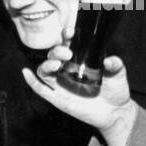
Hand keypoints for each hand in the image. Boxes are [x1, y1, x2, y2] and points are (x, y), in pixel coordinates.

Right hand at [22, 37, 138, 145]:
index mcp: (79, 59)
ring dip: (46, 64)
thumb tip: (109, 60)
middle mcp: (67, 69)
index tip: (70, 32)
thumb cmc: (115, 90)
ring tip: (57, 65)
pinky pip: (40, 89)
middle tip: (67, 53)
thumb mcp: (119, 74)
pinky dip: (31, 81)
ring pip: (44, 70)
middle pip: (53, 55)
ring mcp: (61, 83)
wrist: (115, 112)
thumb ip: (115, 65)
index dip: (66, 35)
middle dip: (57, 51)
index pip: (67, 43)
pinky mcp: (58, 98)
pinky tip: (26, 73)